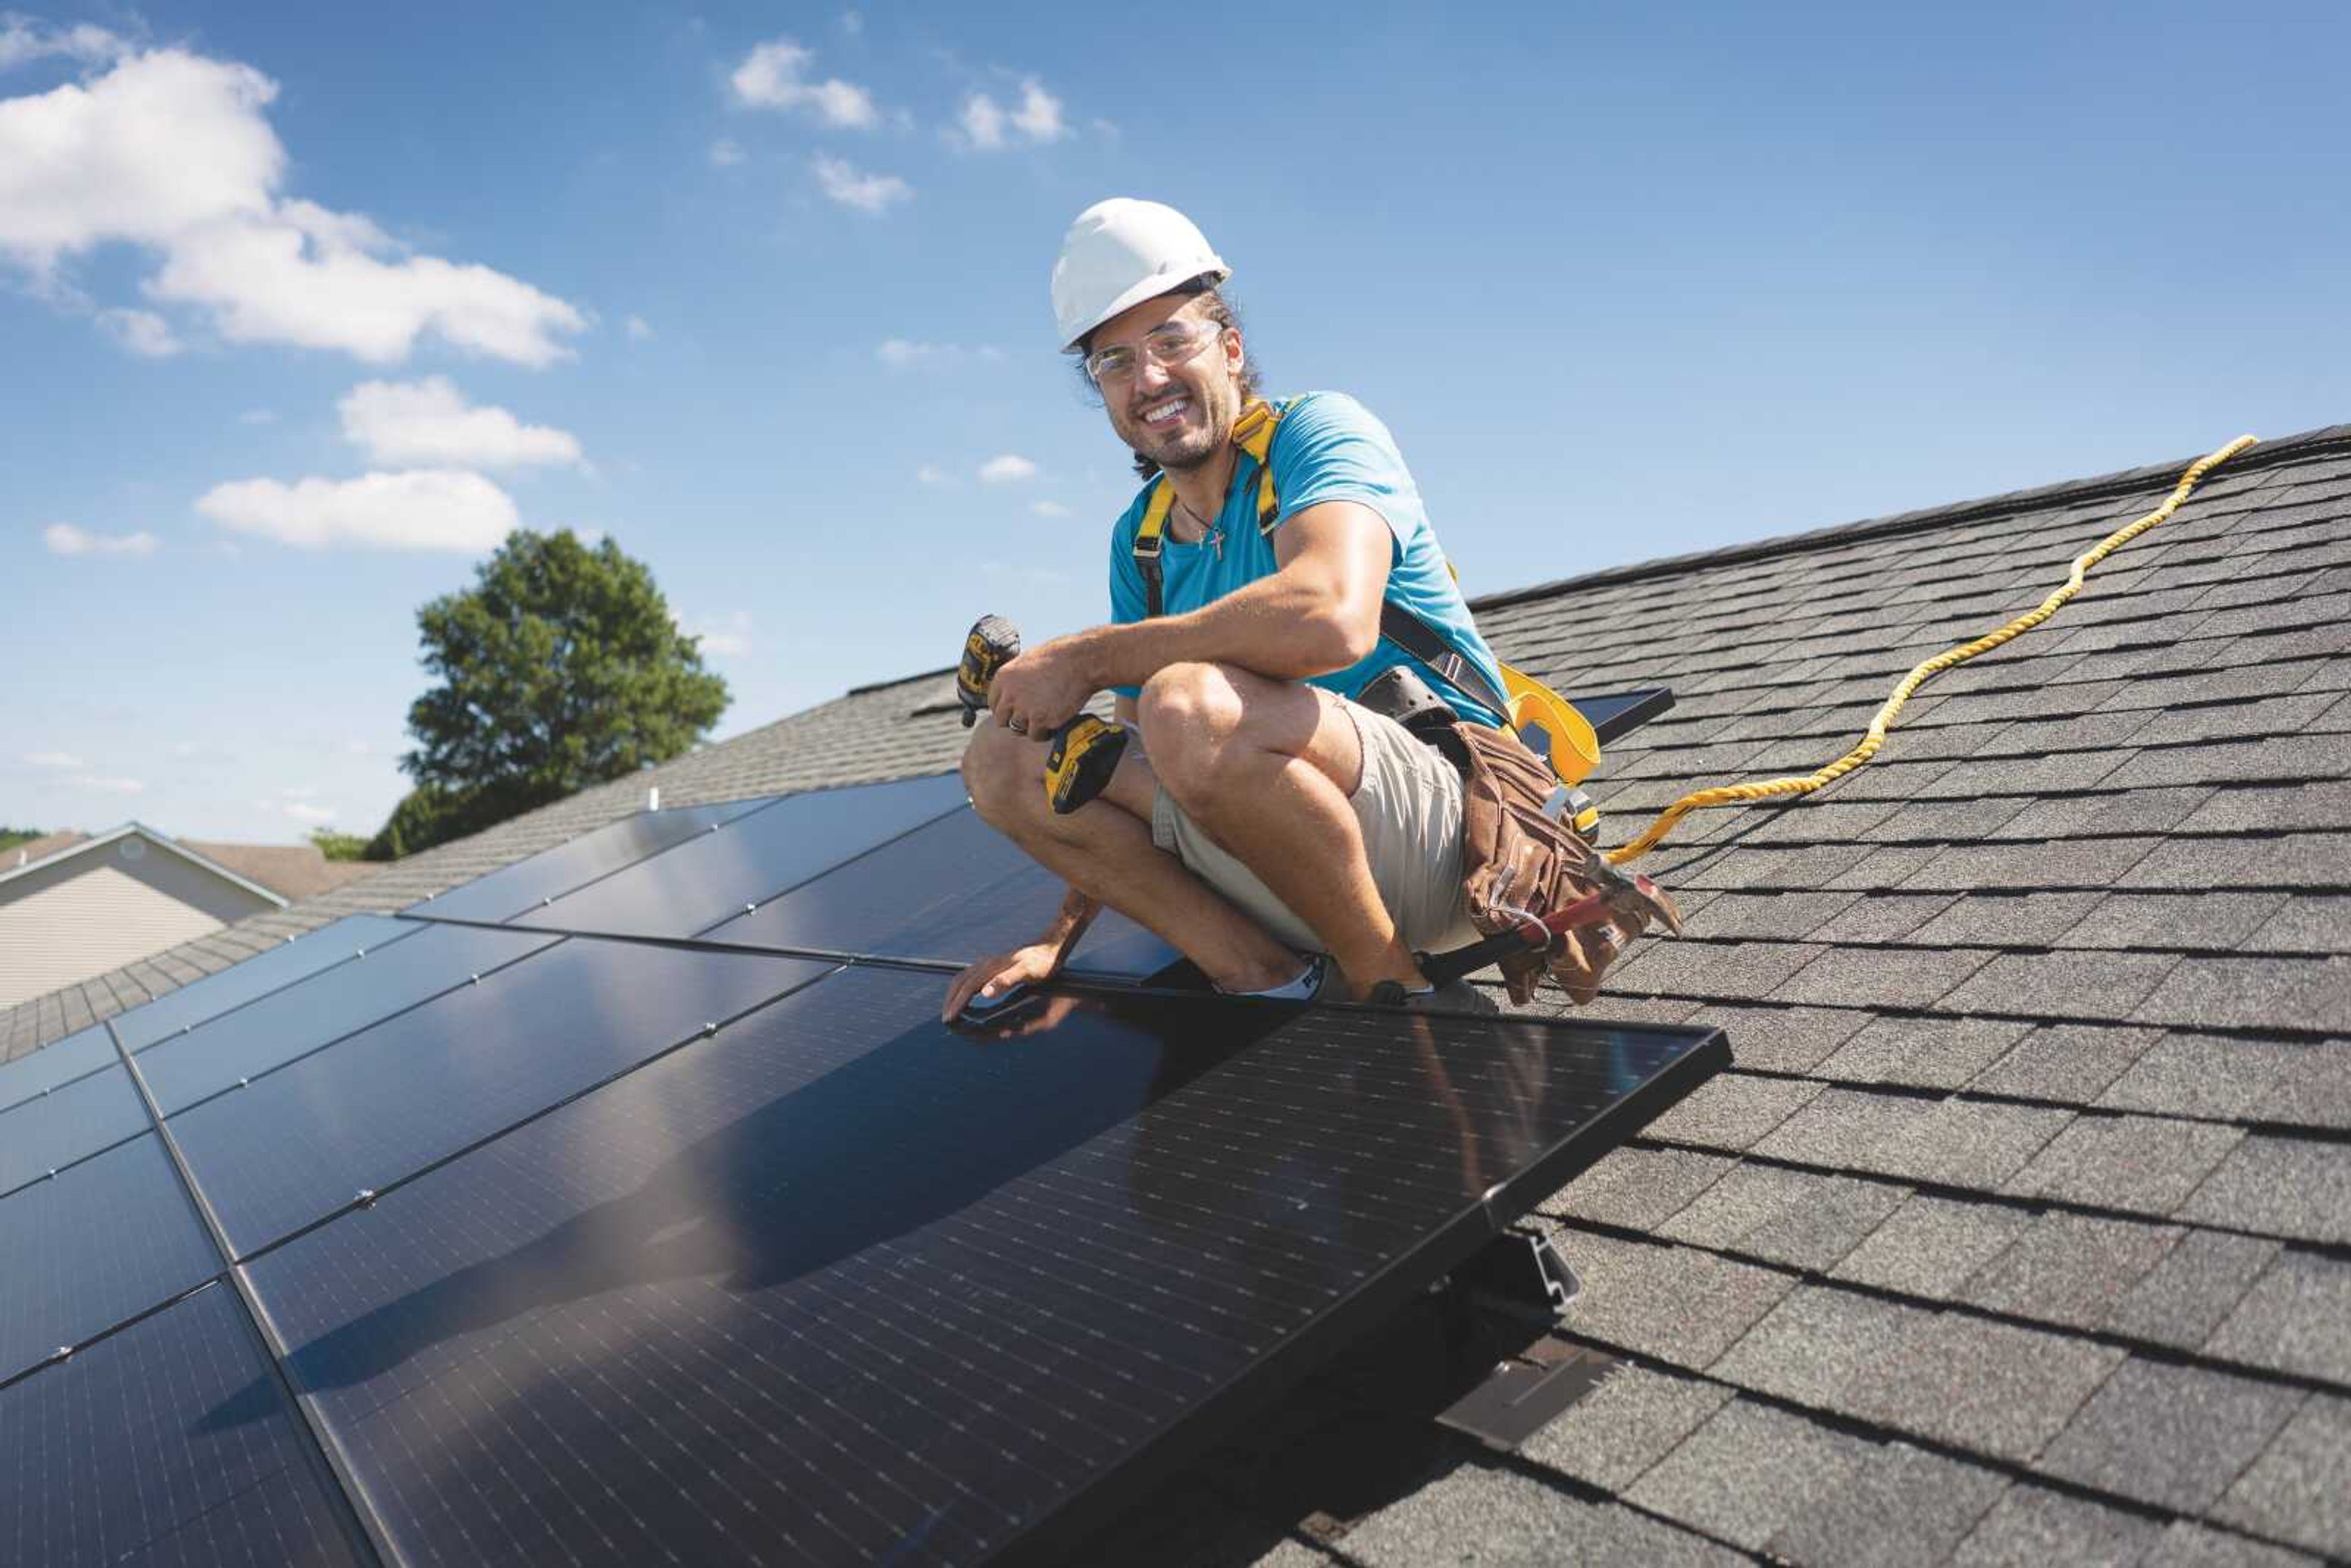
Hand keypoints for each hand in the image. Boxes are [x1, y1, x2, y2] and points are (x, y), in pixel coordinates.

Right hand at [941, 943, 1062, 1022]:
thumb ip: (1006, 981)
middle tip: (946, 1019)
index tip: (949, 1019)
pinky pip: (971, 977)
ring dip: (955, 994)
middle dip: (950, 1000)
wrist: (1051, 947)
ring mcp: (990, 963)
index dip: (957, 1004)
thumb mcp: (1027, 972)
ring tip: (952, 1010)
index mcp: (991, 967)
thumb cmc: (1042, 962)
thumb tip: (983, 992)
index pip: (967, 988)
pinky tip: (968, 997)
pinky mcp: (994, 965)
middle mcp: (987, 964)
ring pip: (964, 978)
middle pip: (960, 982)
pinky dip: (963, 989)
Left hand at [989, 632, 1097, 736]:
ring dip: (1031, 726)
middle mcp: (1010, 695)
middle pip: (1001, 720)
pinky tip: (1054, 722)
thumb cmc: (1059, 657)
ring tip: (1046, 716)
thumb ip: (1015, 680)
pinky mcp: (1042, 720)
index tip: (1014, 710)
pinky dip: (1044, 732)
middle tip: (1030, 716)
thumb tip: (1011, 694)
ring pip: (1019, 730)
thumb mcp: (1028, 662)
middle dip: (1014, 720)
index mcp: (1003, 677)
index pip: (993, 702)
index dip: (1004, 708)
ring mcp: (1025, 709)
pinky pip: (1036, 735)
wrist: (1081, 662)